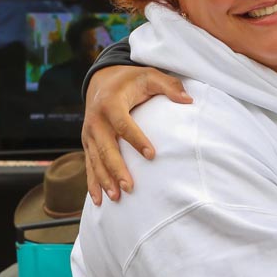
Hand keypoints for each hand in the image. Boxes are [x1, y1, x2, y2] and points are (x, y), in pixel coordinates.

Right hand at [82, 65, 190, 204]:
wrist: (102, 80)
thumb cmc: (131, 80)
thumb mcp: (150, 76)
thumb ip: (169, 85)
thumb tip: (188, 100)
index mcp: (111, 103)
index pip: (123, 124)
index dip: (136, 140)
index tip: (152, 155)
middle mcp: (96, 120)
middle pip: (106, 147)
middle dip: (116, 168)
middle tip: (130, 187)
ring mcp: (89, 133)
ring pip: (95, 160)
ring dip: (104, 179)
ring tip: (116, 197)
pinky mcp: (87, 143)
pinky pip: (89, 165)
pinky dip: (93, 183)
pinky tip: (100, 200)